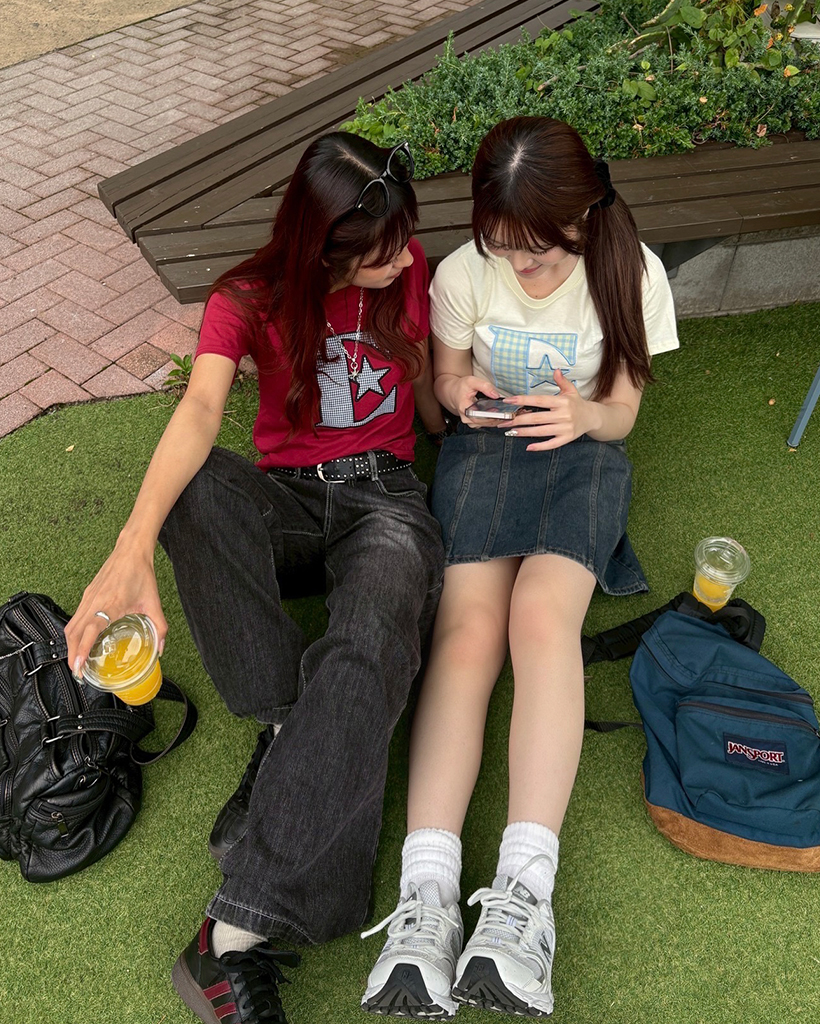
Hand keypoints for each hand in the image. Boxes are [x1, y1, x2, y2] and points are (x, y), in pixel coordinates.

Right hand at [64, 539, 166, 677]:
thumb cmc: (141, 574)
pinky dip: (75, 632)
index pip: (89, 630)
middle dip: (72, 654)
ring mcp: (88, 598)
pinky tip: (82, 640)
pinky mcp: (87, 595)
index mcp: (110, 604)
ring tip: (77, 661)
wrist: (131, 550)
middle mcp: (94, 602)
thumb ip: (159, 627)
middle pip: (74, 633)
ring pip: (71, 626)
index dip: (82, 650)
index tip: (77, 666)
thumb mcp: (154, 602)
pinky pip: (75, 617)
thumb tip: (160, 649)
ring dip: (71, 645)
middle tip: (77, 672)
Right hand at [442, 375, 507, 427]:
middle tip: (509, 414)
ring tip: (507, 415)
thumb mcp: (472, 381)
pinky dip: (493, 420)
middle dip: (497, 418)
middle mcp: (466, 418)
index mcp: (464, 407)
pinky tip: (501, 416)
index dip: (490, 416)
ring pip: (485, 425)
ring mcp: (470, 422)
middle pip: (484, 422)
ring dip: (496, 420)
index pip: (479, 415)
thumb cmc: (462, 387)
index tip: (501, 413)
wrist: (453, 393)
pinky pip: (485, 424)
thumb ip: (485, 386)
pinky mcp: (473, 423)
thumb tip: (496, 395)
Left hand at [506, 370, 601, 449]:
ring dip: (524, 432)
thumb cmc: (577, 403)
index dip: (523, 400)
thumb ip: (561, 381)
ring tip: (510, 431)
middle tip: (504, 421)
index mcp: (562, 402)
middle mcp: (563, 415)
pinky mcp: (566, 438)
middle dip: (518, 420)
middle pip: (537, 418)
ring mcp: (565, 428)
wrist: (592, 417)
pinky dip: (540, 446)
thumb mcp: (570, 390)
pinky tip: (528, 447)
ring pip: (541, 431)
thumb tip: (555, 370)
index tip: (509, 401)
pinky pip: (551, 444)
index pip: (539, 400)